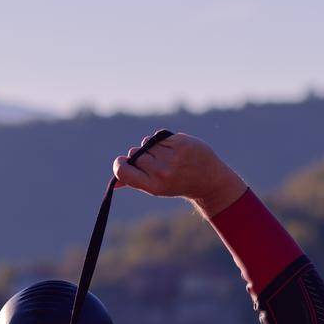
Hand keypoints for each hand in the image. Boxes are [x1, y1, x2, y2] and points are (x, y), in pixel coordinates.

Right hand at [112, 132, 246, 217]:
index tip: (122, 161)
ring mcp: (172, 157)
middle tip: (154, 161)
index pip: (123, 171)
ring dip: (151, 146)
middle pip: (135, 154)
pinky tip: (172, 147)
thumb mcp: (156, 188)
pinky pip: (158, 136)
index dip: (118, 164)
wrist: (208, 180)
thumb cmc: (178, 184)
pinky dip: (162, 140)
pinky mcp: (180, 143)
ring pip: (146, 143)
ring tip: (165, 155)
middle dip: (141, 155)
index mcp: (153, 186)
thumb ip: (135, 182)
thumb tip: (114, 183)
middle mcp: (161, 172)